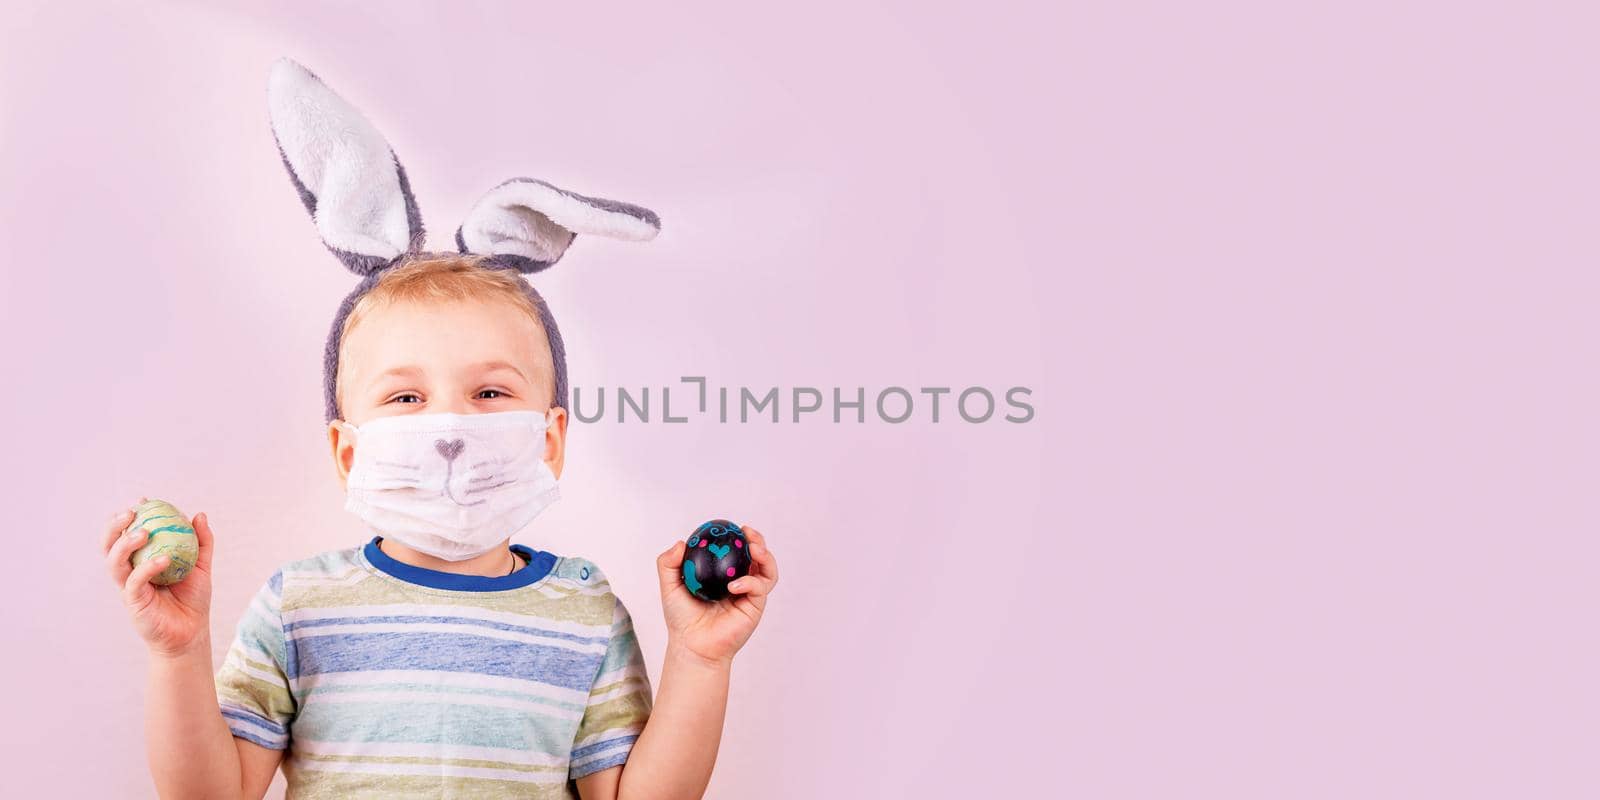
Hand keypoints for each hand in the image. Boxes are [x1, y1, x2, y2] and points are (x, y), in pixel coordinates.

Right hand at [101, 497, 214, 657]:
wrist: (192, 633)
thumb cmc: (193, 600)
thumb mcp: (201, 566)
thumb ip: (201, 542)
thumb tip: (200, 515)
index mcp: (141, 561)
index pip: (127, 535)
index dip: (129, 517)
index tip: (142, 500)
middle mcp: (130, 572)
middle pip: (109, 546)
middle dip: (114, 527)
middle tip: (130, 512)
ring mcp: (129, 587)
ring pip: (114, 562)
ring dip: (125, 544)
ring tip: (143, 533)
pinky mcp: (134, 603)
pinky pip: (135, 582)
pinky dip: (147, 568)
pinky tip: (164, 559)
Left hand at [655, 526, 779, 665]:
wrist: (692, 646)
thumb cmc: (681, 619)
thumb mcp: (669, 587)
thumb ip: (668, 564)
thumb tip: (680, 543)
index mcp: (724, 575)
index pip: (737, 550)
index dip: (740, 536)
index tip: (734, 527)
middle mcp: (740, 582)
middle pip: (759, 557)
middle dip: (759, 541)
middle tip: (749, 534)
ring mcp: (749, 595)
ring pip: (768, 571)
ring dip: (766, 557)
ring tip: (754, 549)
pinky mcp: (755, 608)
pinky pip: (759, 588)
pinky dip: (750, 582)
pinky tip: (734, 585)